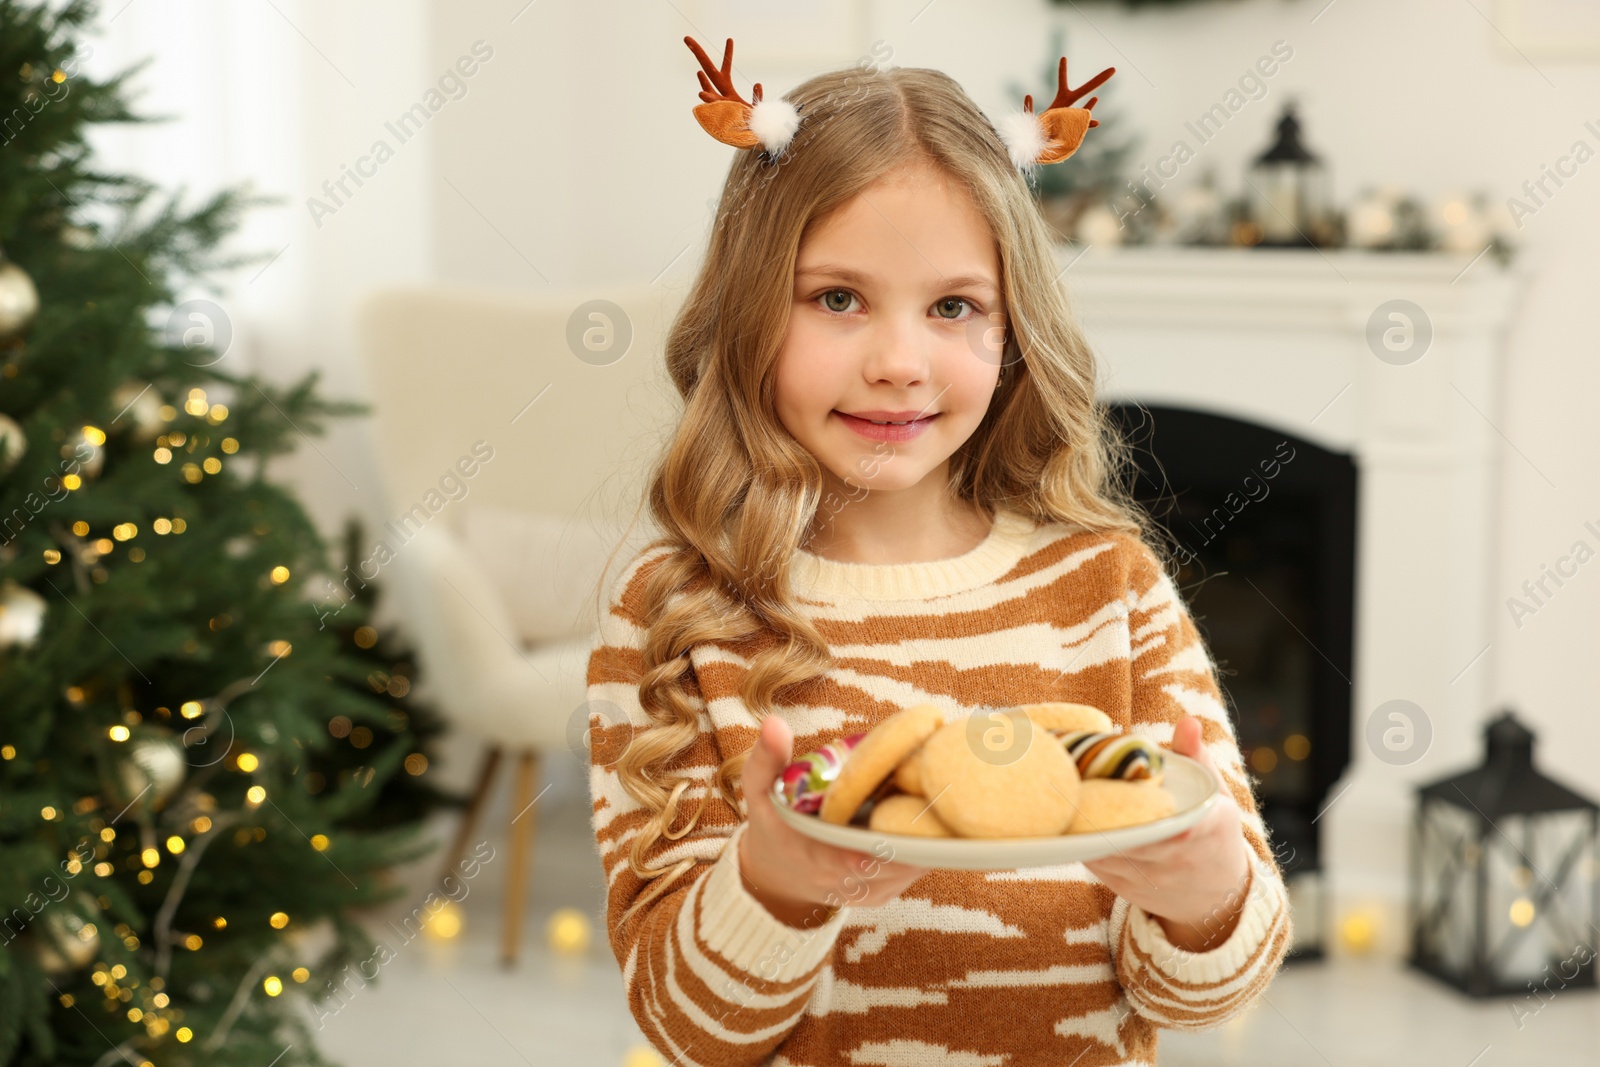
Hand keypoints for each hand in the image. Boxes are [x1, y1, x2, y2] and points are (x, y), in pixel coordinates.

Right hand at [738, 714, 928, 927]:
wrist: (780, 875)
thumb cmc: (773, 824)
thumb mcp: (760, 791)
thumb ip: (767, 759)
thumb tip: (774, 723)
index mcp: (811, 857)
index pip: (842, 863)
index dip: (865, 853)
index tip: (885, 838)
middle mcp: (843, 882)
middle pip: (888, 866)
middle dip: (912, 837)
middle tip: (938, 803)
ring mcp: (868, 890)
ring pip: (908, 869)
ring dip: (926, 840)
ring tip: (946, 803)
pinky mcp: (886, 891)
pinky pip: (914, 871)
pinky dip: (927, 848)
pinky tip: (940, 817)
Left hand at [1082, 715, 1251, 953]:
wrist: (1216, 895)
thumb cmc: (1213, 831)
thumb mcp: (1215, 793)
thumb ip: (1197, 756)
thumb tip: (1188, 721)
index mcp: (1208, 830)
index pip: (1188, 827)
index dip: (1160, 817)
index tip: (1140, 800)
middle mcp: (1179, 859)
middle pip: (1137, 839)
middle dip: (1105, 814)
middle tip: (1072, 782)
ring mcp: (1152, 879)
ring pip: (1111, 852)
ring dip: (1086, 828)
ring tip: (1059, 797)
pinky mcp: (1129, 890)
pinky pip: (1098, 866)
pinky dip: (1083, 844)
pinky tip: (1066, 821)